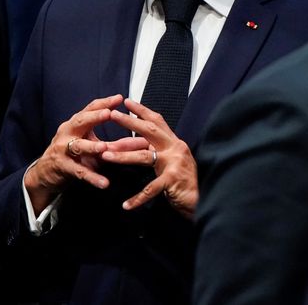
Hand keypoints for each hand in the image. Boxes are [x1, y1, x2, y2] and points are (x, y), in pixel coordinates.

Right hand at [24, 94, 122, 213]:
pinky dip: (92, 177)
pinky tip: (104, 183)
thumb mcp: (92, 146)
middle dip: (94, 117)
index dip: (104, 103)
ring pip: (78, 146)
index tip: (119, 98)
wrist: (45, 173)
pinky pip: (79, 172)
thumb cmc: (72, 155)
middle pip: (80, 121)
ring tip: (103, 147)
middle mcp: (68, 133)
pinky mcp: (63, 167)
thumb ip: (114, 143)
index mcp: (75, 124)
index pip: (90, 109)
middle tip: (109, 113)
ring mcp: (63, 149)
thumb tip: (141, 142)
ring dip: (91, 146)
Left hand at [103, 98, 197, 218]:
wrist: (202, 201)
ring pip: (144, 156)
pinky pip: (151, 189)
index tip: (127, 102)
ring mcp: (175, 163)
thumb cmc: (184, 183)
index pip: (157, 122)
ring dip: (122, 155)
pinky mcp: (172, 180)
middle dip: (129, 122)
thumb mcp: (171, 162)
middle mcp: (175, 148)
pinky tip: (126, 205)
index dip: (142, 111)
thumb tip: (132, 144)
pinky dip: (138, 198)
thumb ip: (156, 152)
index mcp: (174, 143)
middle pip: (149, 131)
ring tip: (105, 155)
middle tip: (112, 114)